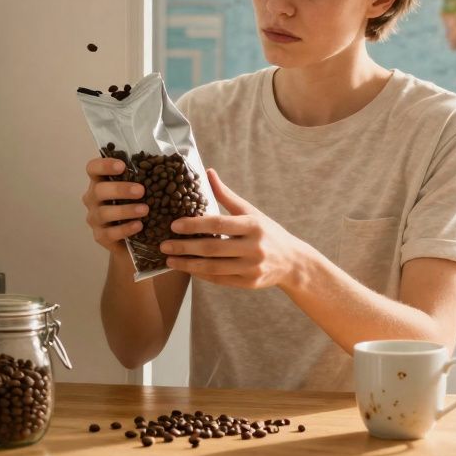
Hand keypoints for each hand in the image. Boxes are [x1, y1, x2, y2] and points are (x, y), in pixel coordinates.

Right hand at [81, 156, 147, 253]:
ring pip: (104, 213)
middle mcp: (93, 198)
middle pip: (98, 190)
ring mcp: (95, 218)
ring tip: (145, 210)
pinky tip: (138, 226)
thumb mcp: (139, 190)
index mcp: (100, 182)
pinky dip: (125, 229)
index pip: (93, 168)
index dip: (104, 165)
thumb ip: (145, 176)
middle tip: (141, 191)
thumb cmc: (137, 205)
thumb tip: (172, 162)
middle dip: (120, 189)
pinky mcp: (100, 236)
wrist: (133, 238)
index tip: (122, 166)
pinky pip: (109, 233)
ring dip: (125, 210)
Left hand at [161, 169, 317, 289]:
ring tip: (170, 259)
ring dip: (188, 264)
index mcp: (253, 225)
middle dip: (185, 247)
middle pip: (213, 248)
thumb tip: (208, 172)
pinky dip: (202, 275)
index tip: (174, 225)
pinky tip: (188, 269)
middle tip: (163, 244)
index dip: (194, 225)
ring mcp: (252, 267)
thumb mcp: (251, 212)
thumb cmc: (267, 232)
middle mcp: (253, 247)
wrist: (292, 261)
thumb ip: (227, 196)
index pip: (218, 224)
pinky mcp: (249, 283)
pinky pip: (220, 280)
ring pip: (214, 268)